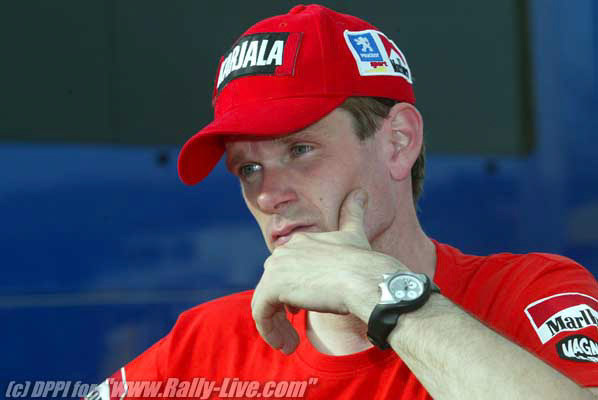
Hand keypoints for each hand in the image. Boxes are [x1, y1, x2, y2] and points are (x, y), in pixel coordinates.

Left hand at [250, 188, 405, 353]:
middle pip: (274, 284)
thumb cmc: (366, 263)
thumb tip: (360, 192)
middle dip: (282, 309)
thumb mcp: (356, 235)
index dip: (292, 290)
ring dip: (275, 325)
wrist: (368, 279)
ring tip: (290, 344)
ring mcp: (278, 267)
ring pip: (266, 300)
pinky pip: (261, 313)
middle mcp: (286, 250)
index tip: (301, 309)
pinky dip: (269, 331)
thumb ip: (353, 213)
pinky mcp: (273, 287)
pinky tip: (288, 345)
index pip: (287, 269)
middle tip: (295, 329)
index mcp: (302, 241)